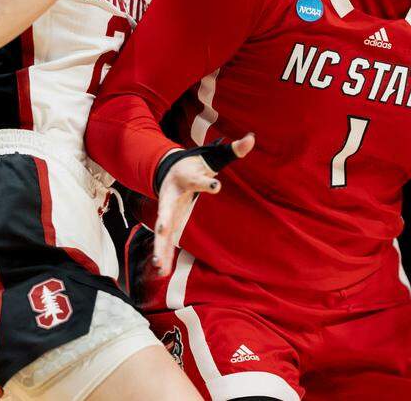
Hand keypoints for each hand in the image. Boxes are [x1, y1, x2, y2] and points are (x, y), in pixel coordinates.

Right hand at [152, 134, 253, 275]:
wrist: (170, 170)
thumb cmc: (196, 164)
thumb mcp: (214, 156)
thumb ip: (233, 149)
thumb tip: (251, 138)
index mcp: (187, 178)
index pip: (199, 179)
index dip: (207, 182)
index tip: (216, 185)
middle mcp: (172, 195)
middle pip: (166, 209)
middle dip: (163, 220)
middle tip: (161, 229)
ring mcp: (167, 210)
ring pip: (161, 230)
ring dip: (160, 247)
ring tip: (159, 266)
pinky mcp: (168, 221)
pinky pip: (164, 239)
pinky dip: (163, 254)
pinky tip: (162, 271)